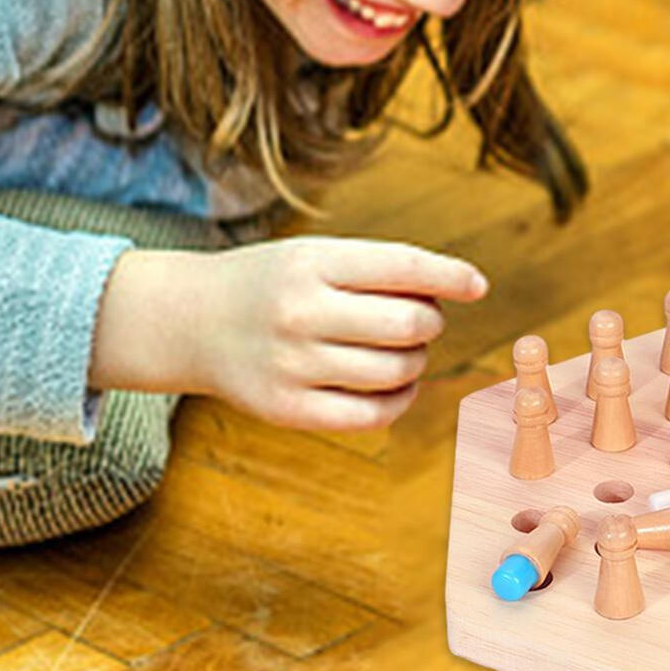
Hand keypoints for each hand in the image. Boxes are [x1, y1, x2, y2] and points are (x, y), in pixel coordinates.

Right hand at [187, 237, 487, 430]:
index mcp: (312, 263)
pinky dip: (400, 400)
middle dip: (431, 322)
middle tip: (422, 318)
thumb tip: (461, 289)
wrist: (191, 321)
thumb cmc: (275, 282)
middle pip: (408, 325)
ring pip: (396, 371)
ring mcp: (291, 365)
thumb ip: (380, 270)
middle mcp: (300, 313)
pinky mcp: (285, 410)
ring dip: (417, 360)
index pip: (402, 267)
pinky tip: (399, 385)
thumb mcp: (316, 255)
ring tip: (403, 348)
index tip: (478, 285)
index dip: (450, 276)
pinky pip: (370, 415)